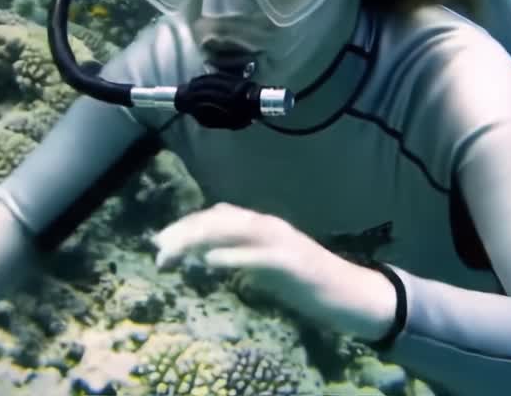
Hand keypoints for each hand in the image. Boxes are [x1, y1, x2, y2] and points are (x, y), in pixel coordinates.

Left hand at [151, 202, 396, 338]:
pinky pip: (259, 256)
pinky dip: (234, 256)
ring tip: (174, 251)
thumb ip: (241, 257)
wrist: (352, 294)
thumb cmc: (308, 283)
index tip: (160, 241)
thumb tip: (209, 255)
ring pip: (236, 230)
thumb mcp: (266, 267)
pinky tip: (211, 262)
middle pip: (220, 219)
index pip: (218, 216)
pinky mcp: (293, 263)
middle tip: (158, 248)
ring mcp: (283, 242)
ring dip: (201, 238)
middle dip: (185, 231)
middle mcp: (270, 227)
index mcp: (263, 227)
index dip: (187, 225)